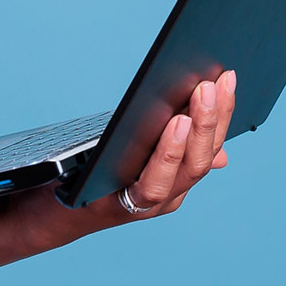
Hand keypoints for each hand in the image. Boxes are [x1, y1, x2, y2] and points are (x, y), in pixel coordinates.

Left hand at [89, 69, 236, 226]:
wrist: (58, 210)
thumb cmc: (97, 170)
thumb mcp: (135, 146)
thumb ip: (170, 139)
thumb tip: (209, 132)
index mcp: (178, 177)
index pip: (211, 144)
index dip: (223, 111)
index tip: (227, 76)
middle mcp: (172, 194)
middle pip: (204, 157)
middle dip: (212, 118)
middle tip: (212, 82)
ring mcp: (151, 205)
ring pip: (187, 171)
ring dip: (197, 133)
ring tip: (199, 99)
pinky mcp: (124, 207)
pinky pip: (154, 184)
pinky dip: (168, 154)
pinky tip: (174, 123)